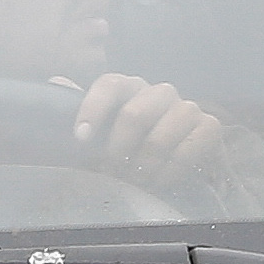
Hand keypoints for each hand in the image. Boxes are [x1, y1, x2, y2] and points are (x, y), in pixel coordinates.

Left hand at [55, 72, 233, 186]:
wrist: (166, 170)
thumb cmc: (126, 149)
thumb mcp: (96, 133)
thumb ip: (73, 107)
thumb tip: (54, 83)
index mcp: (128, 88)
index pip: (110, 85)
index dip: (93, 109)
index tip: (80, 138)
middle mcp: (157, 92)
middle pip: (134, 113)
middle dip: (118, 150)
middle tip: (112, 171)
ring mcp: (185, 107)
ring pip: (161, 134)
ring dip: (144, 165)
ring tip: (136, 180)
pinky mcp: (208, 126)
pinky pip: (190, 146)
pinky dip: (171, 169)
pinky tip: (160, 179)